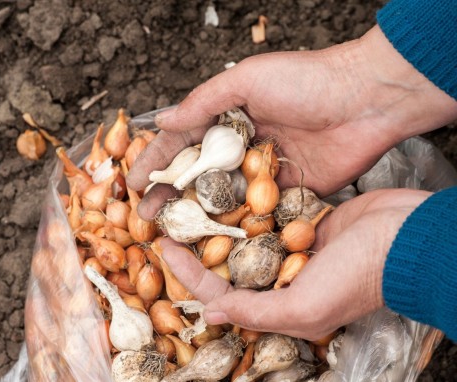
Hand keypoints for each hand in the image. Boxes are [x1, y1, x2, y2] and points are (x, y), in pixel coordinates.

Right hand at [126, 25, 456, 219]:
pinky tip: (214, 242)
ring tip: (171, 235)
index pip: (183, 143)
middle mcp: (242, 148)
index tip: (134, 184)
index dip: (157, 163)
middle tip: (144, 218)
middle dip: (170, 196)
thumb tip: (162, 121)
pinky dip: (236, 226)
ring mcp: (263, 173)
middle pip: (198, 176)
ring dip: (197, 216)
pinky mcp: (287, 194)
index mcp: (229, 118)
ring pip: (224, 198)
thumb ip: (205, 102)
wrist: (366, 100)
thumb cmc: (306, 81)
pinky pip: (257, 212)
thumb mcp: (248, 80)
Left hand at [160, 189, 430, 340]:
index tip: (162, 245)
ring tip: (190, 200)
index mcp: (276, 304)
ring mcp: (291, 247)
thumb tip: (211, 316)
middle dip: (198, 245)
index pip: (219, 291)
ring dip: (219, 221)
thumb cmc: (358, 277)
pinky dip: (248, 206)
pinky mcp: (302, 222)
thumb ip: (257, 313)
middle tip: (169, 220)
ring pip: (244, 237)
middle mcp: (279, 277)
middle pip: (227, 264)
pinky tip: (225, 189)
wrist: (405, 238)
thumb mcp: (305, 306)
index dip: (187, 273)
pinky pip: (267, 216)